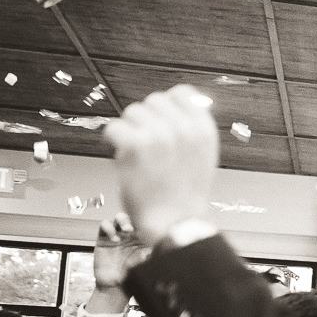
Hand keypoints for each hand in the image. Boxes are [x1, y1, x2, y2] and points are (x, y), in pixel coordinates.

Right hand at [93, 215, 149, 289]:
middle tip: (133, 228)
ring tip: (125, 230)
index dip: (147, 221)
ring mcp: (117, 235)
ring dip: (123, 220)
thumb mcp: (144, 264)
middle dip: (134, 218)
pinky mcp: (104, 238)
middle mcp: (130, 235)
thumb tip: (158, 247)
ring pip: (119, 218)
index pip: (145, 224)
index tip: (148, 226)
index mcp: (142, 239)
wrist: (114, 285)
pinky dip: (109, 228)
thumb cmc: (131, 275)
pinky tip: (113, 238)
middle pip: (133, 217)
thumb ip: (151, 255)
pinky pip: (105, 225)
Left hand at [102, 85, 218, 244]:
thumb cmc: (186, 196)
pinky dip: (113, 141)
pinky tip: (123, 156)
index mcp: (203, 130)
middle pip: (153, 101)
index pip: (182, 93)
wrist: (175, 222)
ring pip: (132, 112)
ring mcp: (159, 135)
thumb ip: (192, 129)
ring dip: (130, 130)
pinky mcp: (135, 145)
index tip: (161, 119)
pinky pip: (114, 127)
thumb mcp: (203, 157)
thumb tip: (175, 105)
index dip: (168, 105)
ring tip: (138, 154)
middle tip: (147, 143)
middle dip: (147, 119)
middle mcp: (183, 128)